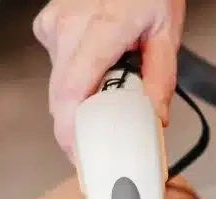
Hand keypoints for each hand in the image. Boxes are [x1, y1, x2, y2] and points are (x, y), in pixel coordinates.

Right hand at [33, 0, 185, 160]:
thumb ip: (161, 77)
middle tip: (100, 142)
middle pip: (61, 98)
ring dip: (80, 102)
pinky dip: (75, 82)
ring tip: (106, 94)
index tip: (79, 155)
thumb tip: (155, 118)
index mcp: (100, 29)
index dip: (69, 131)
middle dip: (78, 127)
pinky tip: (94, 71)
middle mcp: (68, 28)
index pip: (71, 92)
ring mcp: (54, 26)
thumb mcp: (166, 29)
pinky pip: (57, 70)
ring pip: (59, 87)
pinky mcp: (49, 27)